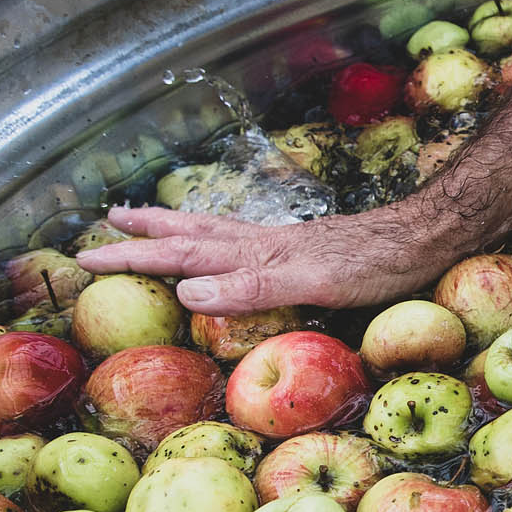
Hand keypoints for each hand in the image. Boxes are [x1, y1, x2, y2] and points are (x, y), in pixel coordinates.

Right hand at [80, 203, 468, 315]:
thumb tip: (186, 292)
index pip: (179, 253)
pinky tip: (223, 244)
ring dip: (174, 226)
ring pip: (212, 229)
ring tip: (143, 218)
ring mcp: (280, 243)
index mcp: (253, 252)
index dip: (134, 258)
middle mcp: (259, 242)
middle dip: (142, 235)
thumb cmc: (374, 265)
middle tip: (100, 228)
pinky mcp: (302, 249)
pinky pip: (240, 239)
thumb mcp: (312, 282)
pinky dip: (216, 237)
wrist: (423, 240)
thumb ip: (250, 287)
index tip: (87, 259)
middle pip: (188, 234)